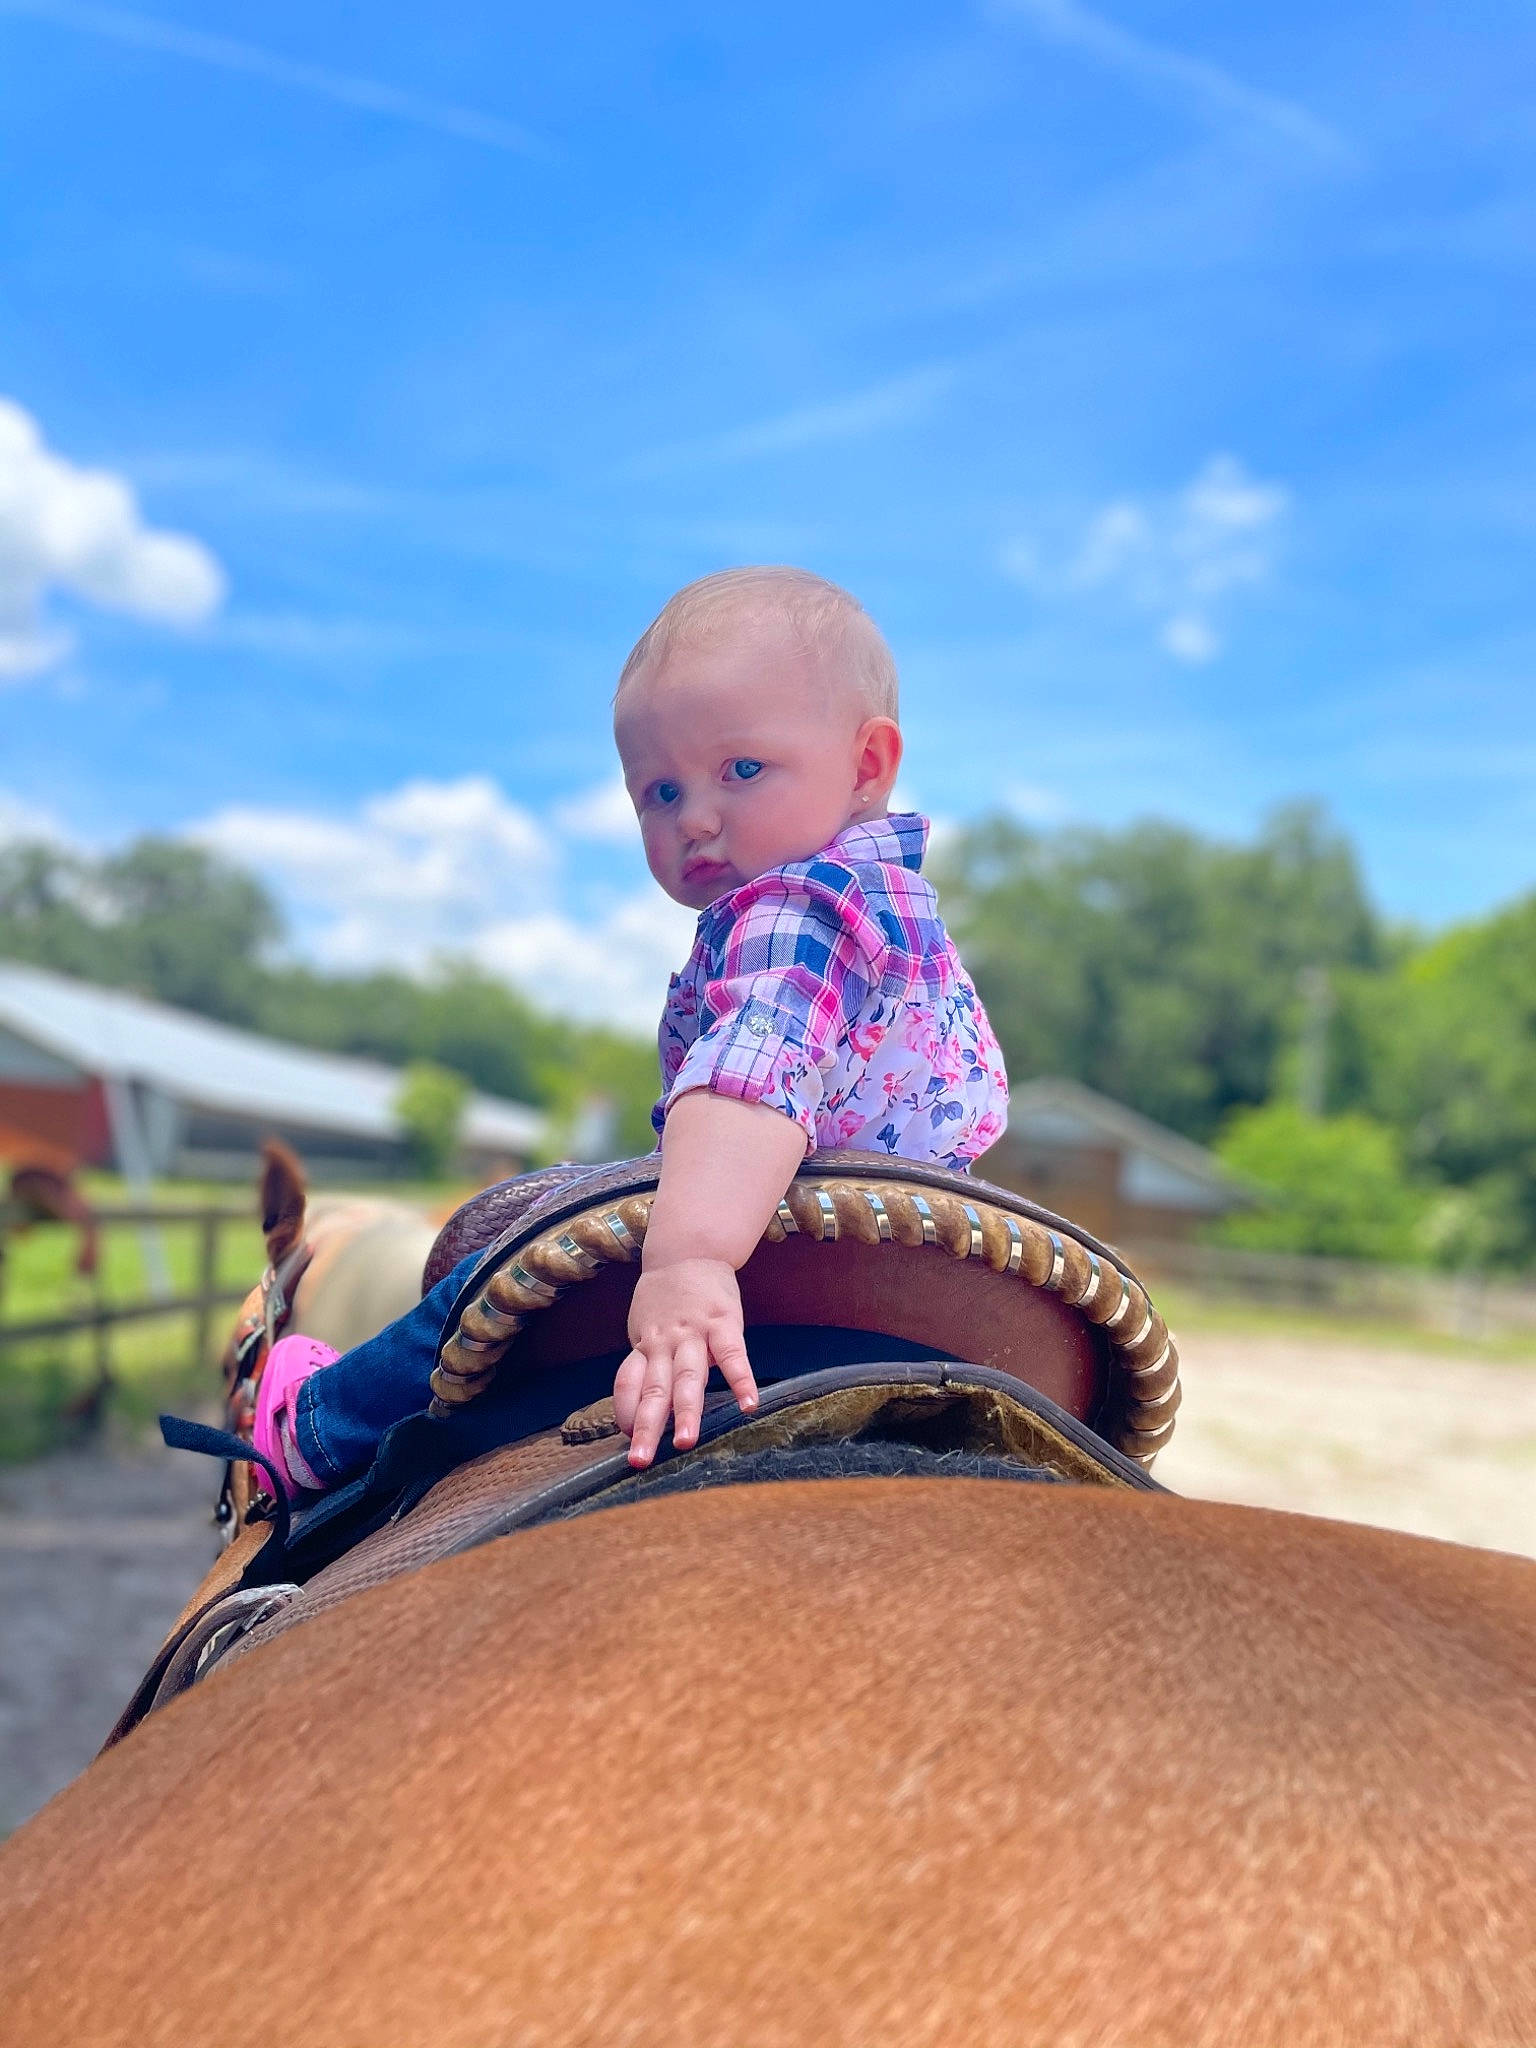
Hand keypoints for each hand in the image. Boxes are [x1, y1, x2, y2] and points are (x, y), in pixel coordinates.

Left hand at [614, 1257, 758, 1469]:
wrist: (689, 1250)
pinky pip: (732, 1355)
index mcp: (644, 1345)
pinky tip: (749, 1405)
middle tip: (641, 1460)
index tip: (628, 1438)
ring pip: (687, 1377)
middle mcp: (664, 1342)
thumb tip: (641, 1410)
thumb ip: (647, 1364)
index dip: (626, 1411)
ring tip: (686, 1443)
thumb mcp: (646, 1328)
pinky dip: (741, 1380)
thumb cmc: (666, 1298)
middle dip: (648, 1427)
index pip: (628, 1383)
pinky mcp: (723, 1322)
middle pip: (653, 1390)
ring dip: (686, 1411)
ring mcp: (693, 1332)